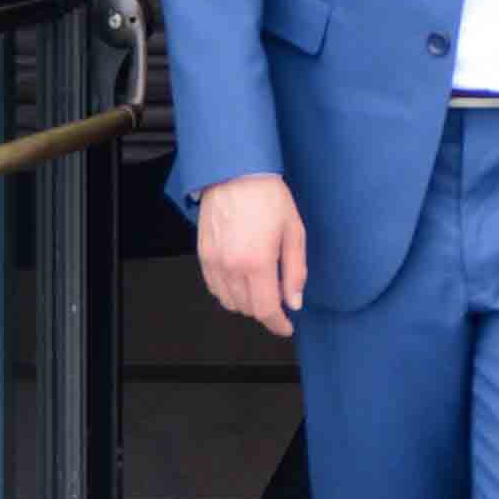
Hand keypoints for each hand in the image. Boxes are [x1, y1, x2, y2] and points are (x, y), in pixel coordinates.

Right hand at [197, 171, 308, 334]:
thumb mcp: (294, 231)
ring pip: (229, 302)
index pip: (266, 310)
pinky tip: (241, 277)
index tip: (286, 326)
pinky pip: (214, 287)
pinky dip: (228, 291)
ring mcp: (214, 262)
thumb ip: (295, 271)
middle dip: (266, 308)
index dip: (278, 324)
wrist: (235, 172)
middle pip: (248, 309)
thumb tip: (294, 301)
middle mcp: (231, 267)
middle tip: (278, 292)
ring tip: (260, 282)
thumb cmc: (267, 195)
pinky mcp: (203, 255)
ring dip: (246, 301)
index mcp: (257, 262)